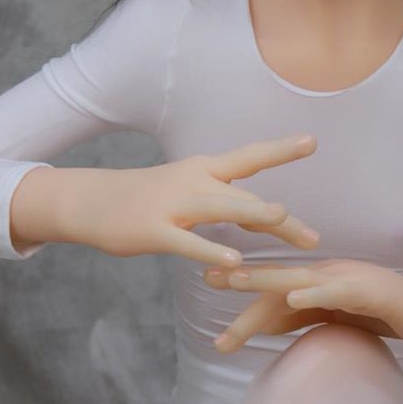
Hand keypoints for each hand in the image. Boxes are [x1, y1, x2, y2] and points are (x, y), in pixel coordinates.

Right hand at [61, 135, 321, 263]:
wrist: (89, 201)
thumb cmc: (146, 199)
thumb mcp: (188, 192)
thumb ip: (226, 202)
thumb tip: (265, 216)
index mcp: (203, 171)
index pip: (249, 158)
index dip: (280, 150)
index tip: (312, 141)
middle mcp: (193, 182)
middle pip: (245, 197)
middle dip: (280, 219)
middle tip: (314, 237)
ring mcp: (173, 205)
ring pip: (220, 209)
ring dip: (252, 214)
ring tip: (282, 218)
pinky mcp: (153, 230)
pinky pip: (187, 242)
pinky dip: (211, 252)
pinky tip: (233, 262)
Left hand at [204, 258, 402, 354]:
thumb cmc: (393, 321)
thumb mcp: (340, 320)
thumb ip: (306, 317)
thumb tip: (266, 323)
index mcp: (326, 279)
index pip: (277, 284)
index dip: (244, 285)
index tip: (208, 282)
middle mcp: (335, 272)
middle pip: (281, 278)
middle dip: (243, 279)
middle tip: (206, 277)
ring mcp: (354, 278)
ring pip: (302, 277)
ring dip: (267, 278)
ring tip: (235, 280)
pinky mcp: (374, 291)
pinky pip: (339, 291)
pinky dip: (315, 291)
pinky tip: (293, 295)